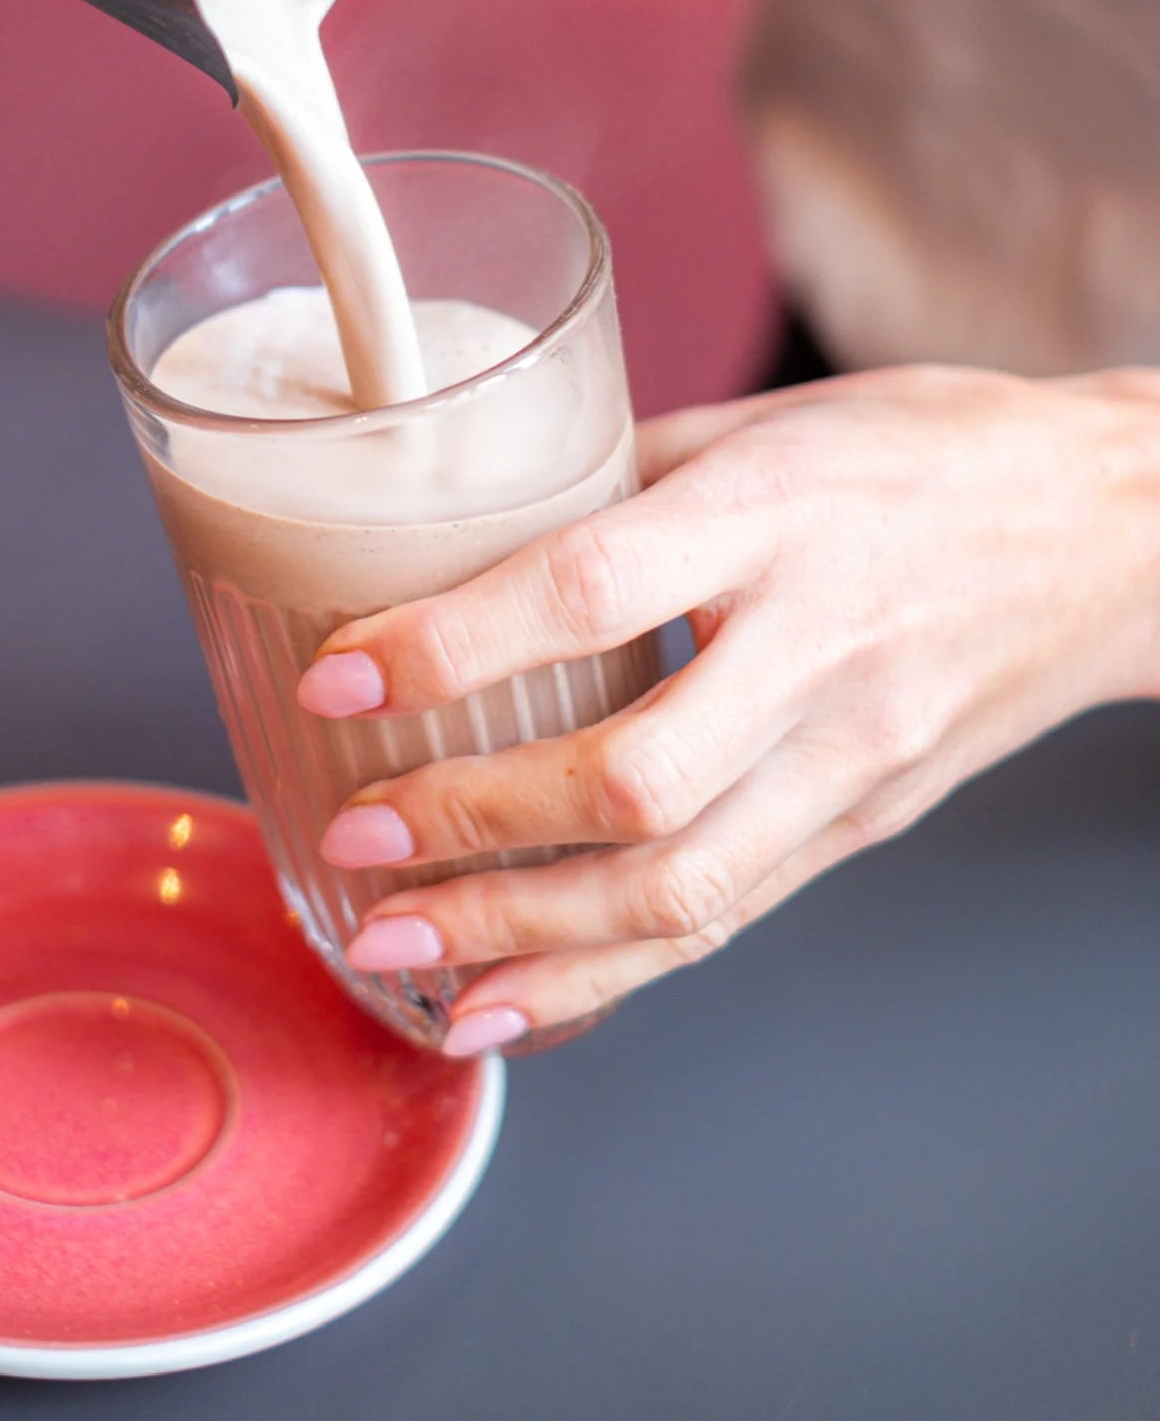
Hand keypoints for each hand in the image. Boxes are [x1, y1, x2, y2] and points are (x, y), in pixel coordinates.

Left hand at [298, 367, 1159, 1053]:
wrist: (1115, 535)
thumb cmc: (935, 452)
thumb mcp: (773, 421)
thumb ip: (626, 475)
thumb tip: (468, 516)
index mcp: (778, 515)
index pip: (591, 589)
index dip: (451, 645)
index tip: (339, 675)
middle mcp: (819, 649)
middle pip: (633, 780)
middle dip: (471, 826)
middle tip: (355, 836)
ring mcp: (852, 756)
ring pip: (682, 888)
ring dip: (524, 937)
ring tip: (400, 952)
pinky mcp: (866, 824)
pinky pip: (729, 918)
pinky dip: (613, 974)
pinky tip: (519, 1000)